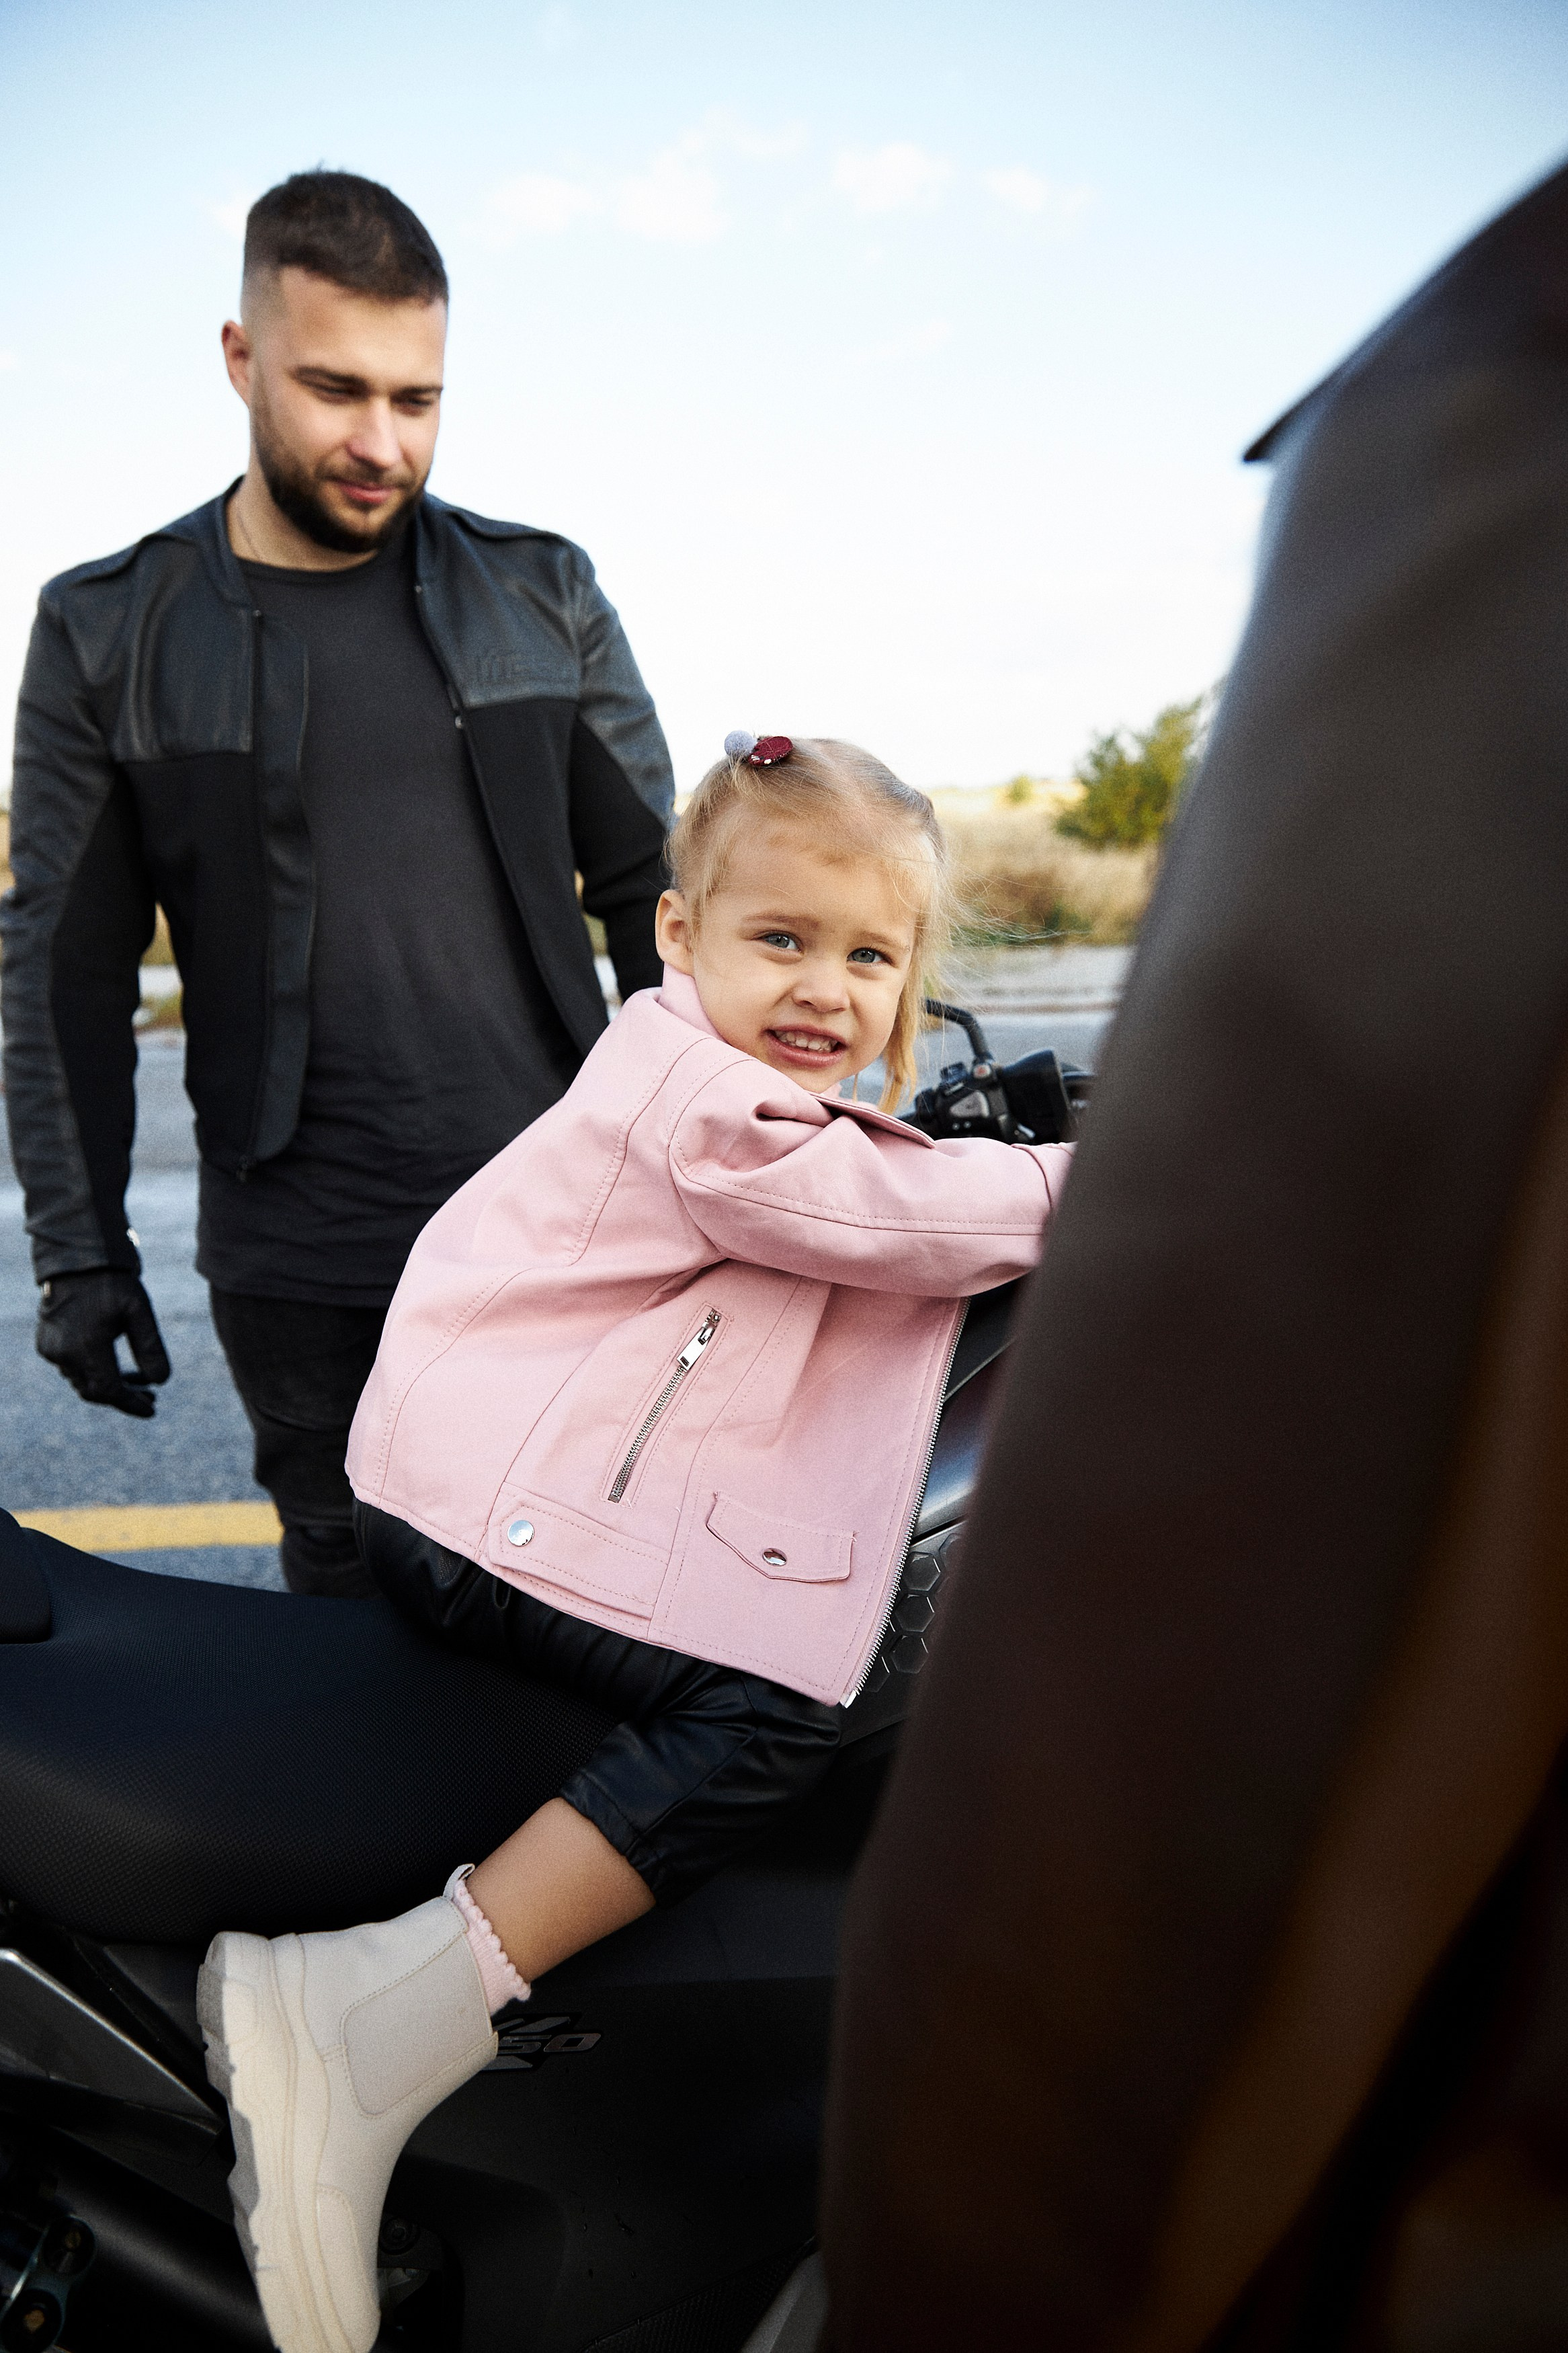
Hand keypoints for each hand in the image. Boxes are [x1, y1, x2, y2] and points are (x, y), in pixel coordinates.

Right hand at [36, 1269, 171, 1418]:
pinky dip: (93, 1372)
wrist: (77, 1262)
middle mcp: (63, 1353)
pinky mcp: (46, 1345)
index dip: (131, 1404)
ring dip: (109, 1385)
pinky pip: (71, 1370)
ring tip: (138, 1379)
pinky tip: (113, 1364)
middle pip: (95, 1392)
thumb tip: (162, 1381)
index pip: (110, 1391)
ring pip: (83, 1382)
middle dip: (123, 1397)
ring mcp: (51, 1350)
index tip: (152, 1408)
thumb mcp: (139, 1311)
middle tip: (150, 1395)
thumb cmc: (112, 1284)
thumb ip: (150, 1347)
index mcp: (86, 1345)